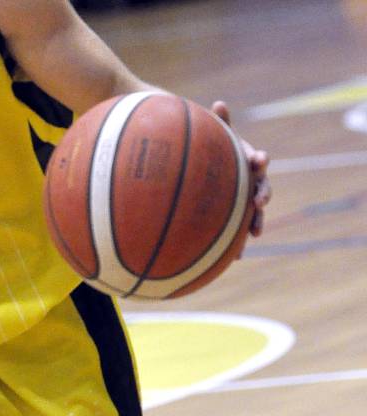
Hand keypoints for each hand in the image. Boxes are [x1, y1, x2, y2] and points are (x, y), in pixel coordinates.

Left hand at [212, 101, 270, 236]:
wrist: (207, 176)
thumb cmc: (215, 154)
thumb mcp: (217, 139)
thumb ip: (220, 123)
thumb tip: (220, 102)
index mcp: (248, 164)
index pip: (257, 161)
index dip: (259, 160)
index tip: (258, 159)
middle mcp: (251, 183)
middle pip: (262, 189)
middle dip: (263, 195)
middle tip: (259, 200)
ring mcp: (246, 202)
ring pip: (255, 213)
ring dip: (256, 222)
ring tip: (255, 233)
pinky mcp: (236, 218)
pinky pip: (239, 232)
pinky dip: (238, 244)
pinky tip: (235, 257)